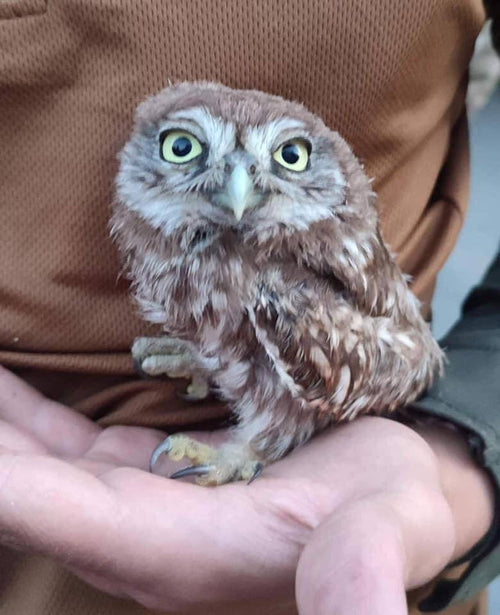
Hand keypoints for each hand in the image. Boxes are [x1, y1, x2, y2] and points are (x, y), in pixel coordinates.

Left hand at [0, 366, 492, 613]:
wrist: (390, 491)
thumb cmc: (389, 513)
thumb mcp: (380, 538)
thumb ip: (355, 579)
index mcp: (191, 555)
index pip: (78, 521)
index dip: (18, 489)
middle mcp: (149, 537)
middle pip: (37, 495)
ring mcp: (144, 504)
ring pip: (44, 468)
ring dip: (0, 427)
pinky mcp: (153, 473)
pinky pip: (73, 447)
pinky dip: (32, 416)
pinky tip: (9, 383)